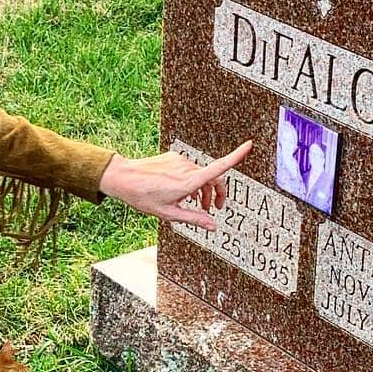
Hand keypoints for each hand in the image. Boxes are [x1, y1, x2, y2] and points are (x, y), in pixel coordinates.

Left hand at [98, 140, 253, 230]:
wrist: (123, 177)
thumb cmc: (143, 197)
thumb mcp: (169, 213)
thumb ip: (194, 219)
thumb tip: (213, 226)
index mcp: (188, 182)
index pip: (218, 167)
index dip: (236, 156)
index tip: (250, 145)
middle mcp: (186, 168)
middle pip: (213, 177)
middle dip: (217, 192)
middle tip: (215, 208)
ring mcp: (179, 161)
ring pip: (200, 173)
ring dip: (203, 189)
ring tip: (196, 204)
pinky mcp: (173, 157)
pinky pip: (189, 168)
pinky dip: (191, 180)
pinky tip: (181, 193)